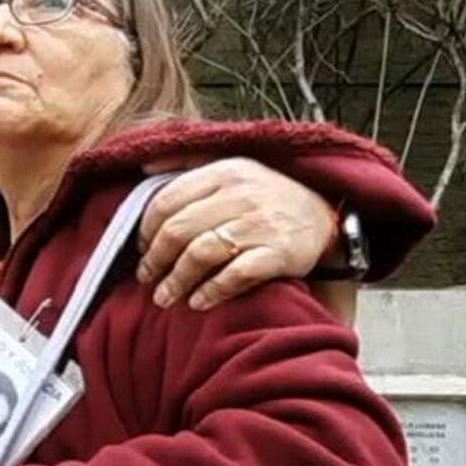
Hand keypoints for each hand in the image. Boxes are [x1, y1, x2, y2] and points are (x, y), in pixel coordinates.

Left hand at [137, 157, 333, 310]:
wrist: (324, 216)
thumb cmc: (268, 196)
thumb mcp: (232, 167)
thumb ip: (188, 163)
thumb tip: (144, 165)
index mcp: (224, 172)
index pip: (167, 201)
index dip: (146, 230)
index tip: (141, 248)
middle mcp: (241, 195)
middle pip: (178, 230)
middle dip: (155, 260)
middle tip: (147, 278)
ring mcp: (260, 225)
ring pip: (201, 254)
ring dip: (176, 281)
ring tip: (164, 297)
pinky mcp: (279, 254)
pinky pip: (235, 275)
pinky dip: (212, 291)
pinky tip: (198, 302)